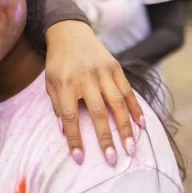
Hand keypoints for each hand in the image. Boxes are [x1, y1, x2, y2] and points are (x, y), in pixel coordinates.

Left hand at [44, 21, 144, 165]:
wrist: (70, 33)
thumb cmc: (58, 64)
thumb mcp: (50, 83)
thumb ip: (57, 105)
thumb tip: (65, 132)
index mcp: (65, 83)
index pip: (69, 116)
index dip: (74, 138)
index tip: (79, 158)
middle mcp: (85, 77)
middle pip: (98, 112)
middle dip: (106, 137)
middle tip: (113, 160)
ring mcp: (102, 72)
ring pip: (117, 103)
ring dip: (125, 127)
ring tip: (130, 148)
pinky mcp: (115, 67)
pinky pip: (128, 91)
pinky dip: (135, 108)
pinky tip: (142, 125)